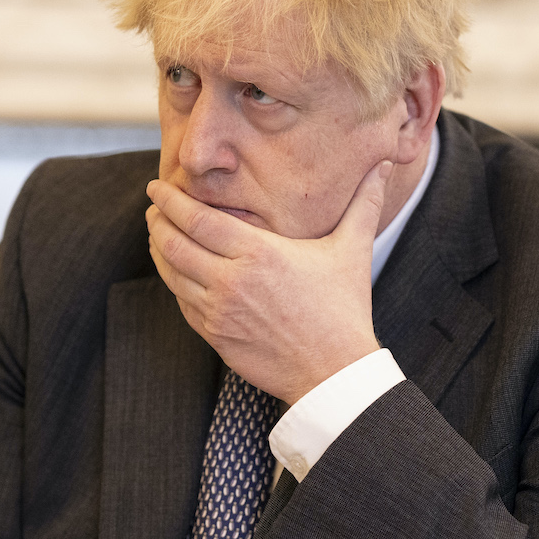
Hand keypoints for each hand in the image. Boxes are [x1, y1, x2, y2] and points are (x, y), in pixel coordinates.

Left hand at [145, 161, 390, 404]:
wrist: (334, 372)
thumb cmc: (343, 310)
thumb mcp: (351, 250)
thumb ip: (362, 203)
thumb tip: (385, 166)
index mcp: (258, 253)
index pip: (197, 219)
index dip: (170, 201)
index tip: (157, 187)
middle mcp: (231, 281)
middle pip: (174, 243)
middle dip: (157, 221)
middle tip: (152, 207)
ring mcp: (219, 312)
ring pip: (172, 274)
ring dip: (159, 251)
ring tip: (156, 234)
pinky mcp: (215, 337)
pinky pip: (182, 303)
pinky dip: (173, 283)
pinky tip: (175, 272)